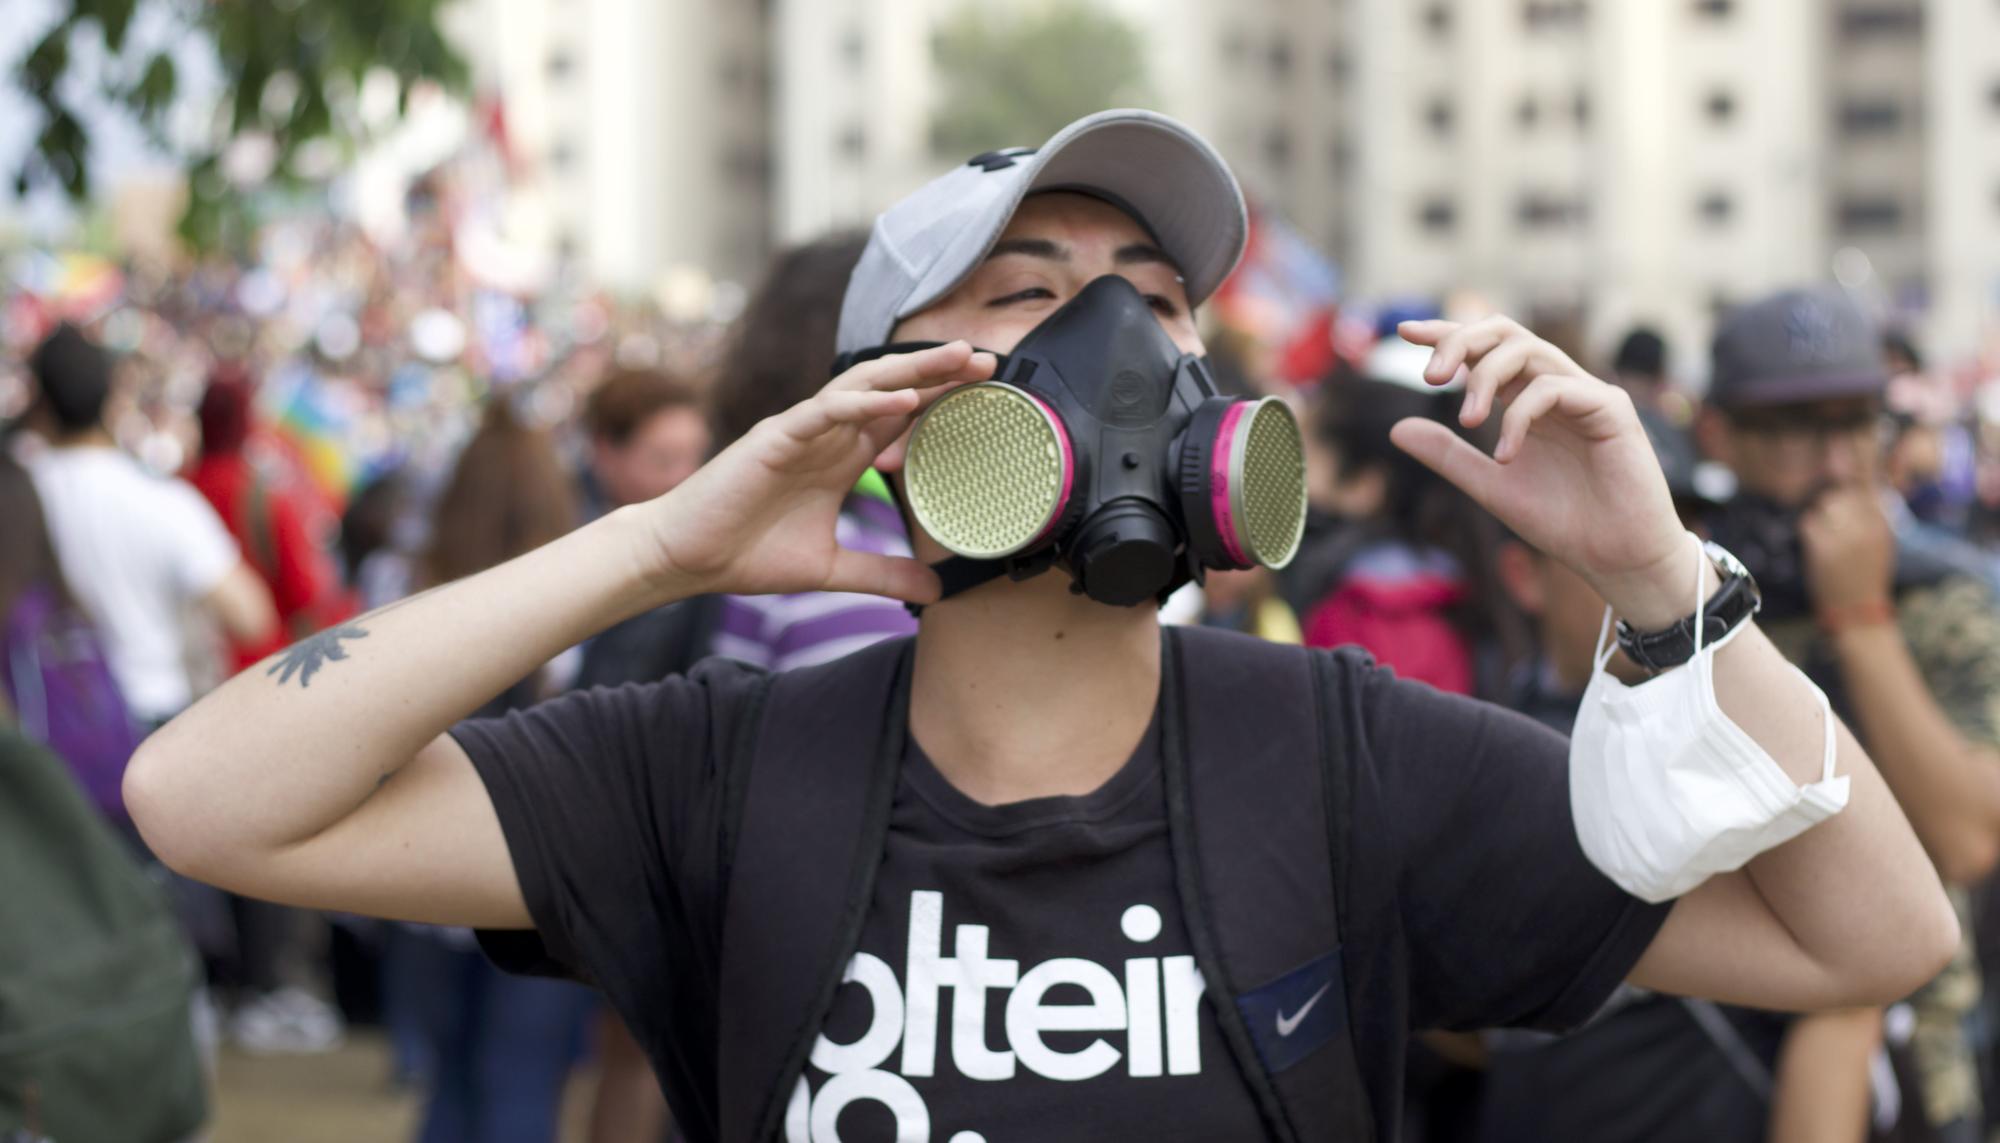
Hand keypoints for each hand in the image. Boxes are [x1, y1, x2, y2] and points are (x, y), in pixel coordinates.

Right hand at [634, 342, 996, 602]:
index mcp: (839, 458)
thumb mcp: (831, 570)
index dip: (942, 399)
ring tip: (956, 360)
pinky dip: (864, 402)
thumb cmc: (747, 554)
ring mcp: (800, 432)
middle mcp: (825, 435)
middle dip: (938, 372)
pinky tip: (902, 398)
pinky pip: (824, 411)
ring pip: (863, 387)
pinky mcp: (774, 438)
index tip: (987, 391)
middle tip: (988, 359)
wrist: (687, 559)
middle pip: (891, 390)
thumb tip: (937, 592)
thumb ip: (883, 574)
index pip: (899, 417)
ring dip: (912, 372)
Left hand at [1387, 316, 1690, 626]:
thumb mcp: (1489, 484)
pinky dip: (1520, 416)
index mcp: (1528, 400)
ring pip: (1529, 351)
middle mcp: (1557, 388)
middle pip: (1506, 334)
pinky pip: (1555, 388)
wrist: (1614, 558)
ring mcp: (1586, 394)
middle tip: (1431, 375)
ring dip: (1486, 377)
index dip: (1448, 334)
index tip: (1406, 333)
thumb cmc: (1562, 521)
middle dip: (1462, 341)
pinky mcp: (1611, 409)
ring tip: (1468, 422)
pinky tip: (1507, 457)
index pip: (1486, 350)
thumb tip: (1395, 429)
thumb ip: (1447, 455)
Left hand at [1799, 486, 1894, 612]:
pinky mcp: (1822, 547)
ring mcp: (1844, 537)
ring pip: (1825, 505)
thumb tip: (1861, 486)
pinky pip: (1809, 522)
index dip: (1855, 478)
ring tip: (1829, 535)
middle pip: (1842, 494)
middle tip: (1835, 523)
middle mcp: (1866, 527)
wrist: (1858, 609)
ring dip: (1822, 516)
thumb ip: (1872, 514)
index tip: (1846, 476)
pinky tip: (1817, 543)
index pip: (1868, 486)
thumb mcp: (1880, 542)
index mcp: (1883, 525)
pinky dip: (1810, 529)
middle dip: (1834, 504)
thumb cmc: (1867, 575)